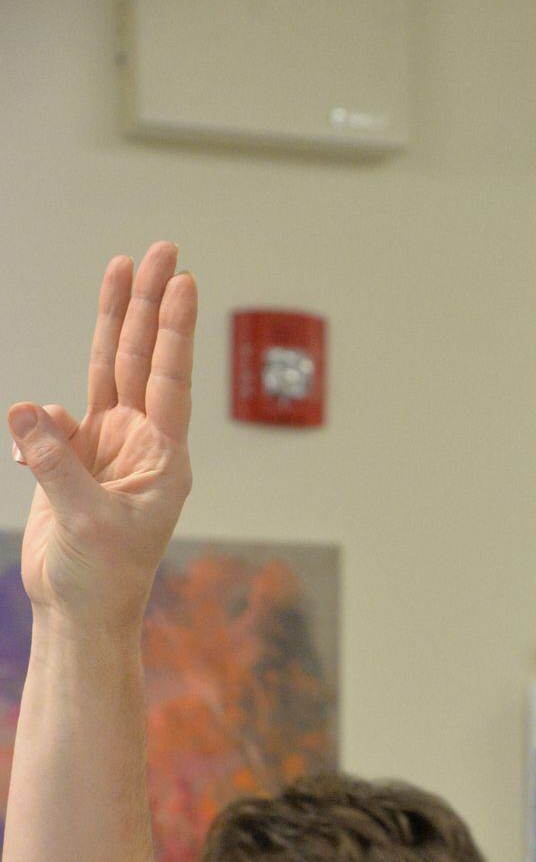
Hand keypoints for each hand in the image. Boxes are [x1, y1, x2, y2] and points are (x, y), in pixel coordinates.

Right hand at [7, 242, 196, 631]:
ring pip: (107, 367)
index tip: (182, 281)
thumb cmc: (104, 578)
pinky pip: (52, 418)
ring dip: (113, 319)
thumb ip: (57, 461)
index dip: (172, 328)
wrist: (78, 611)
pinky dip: (38, 423)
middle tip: (162, 250)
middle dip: (150, 303)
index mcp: (163, 460)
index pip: (169, 379)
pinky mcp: (73, 456)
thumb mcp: (86, 520)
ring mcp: (107, 446)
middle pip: (142, 356)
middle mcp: (141, 444)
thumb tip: (28, 409)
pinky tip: (32, 451)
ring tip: (121, 265)